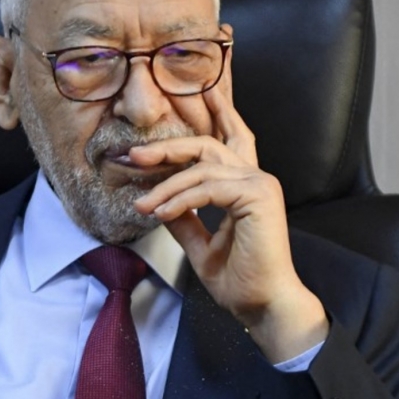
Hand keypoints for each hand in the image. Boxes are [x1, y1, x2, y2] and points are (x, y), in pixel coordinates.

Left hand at [131, 86, 327, 362]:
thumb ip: (184, 219)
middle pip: (208, 144)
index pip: (230, 140)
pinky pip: (207, 187)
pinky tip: (160, 212)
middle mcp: (256, 178)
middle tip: (135, 154)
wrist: (264, 305)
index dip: (218, 113)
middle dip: (168, 146)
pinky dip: (179, 198)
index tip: (200, 93)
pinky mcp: (258, 196)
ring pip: (202, 166)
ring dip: (165, 185)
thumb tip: (158, 203)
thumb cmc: (242, 280)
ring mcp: (260, 184)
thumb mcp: (201, 245)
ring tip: (141, 204)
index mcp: (247, 186)